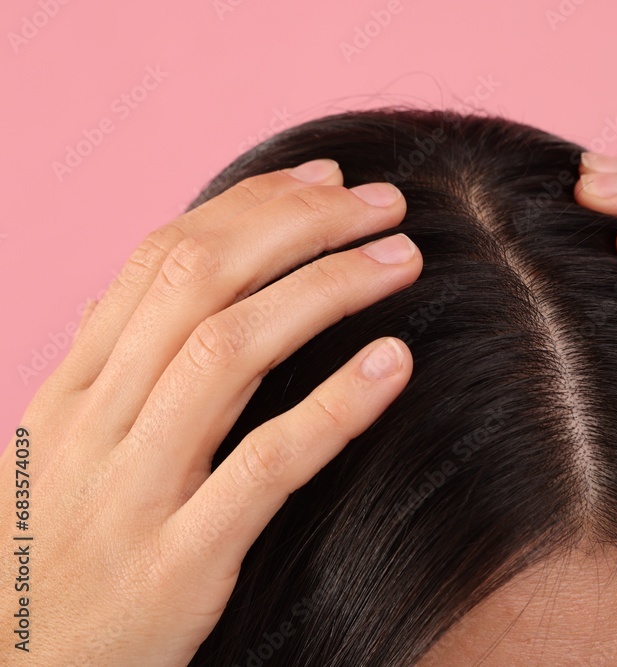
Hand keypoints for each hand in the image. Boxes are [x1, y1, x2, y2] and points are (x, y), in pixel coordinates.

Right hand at [0, 159, 420, 665]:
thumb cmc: (51, 560)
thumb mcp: (57, 455)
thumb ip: (103, 370)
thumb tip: (135, 288)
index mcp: (72, 389)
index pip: (162, 259)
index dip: (251, 205)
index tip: (324, 180)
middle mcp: (97, 423)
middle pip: (200, 280)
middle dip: (300, 226)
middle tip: (384, 205)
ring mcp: (136, 492)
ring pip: (227, 351)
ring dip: (325, 290)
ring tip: (401, 260)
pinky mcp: (180, 562)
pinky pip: (264, 465)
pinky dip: (334, 406)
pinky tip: (394, 362)